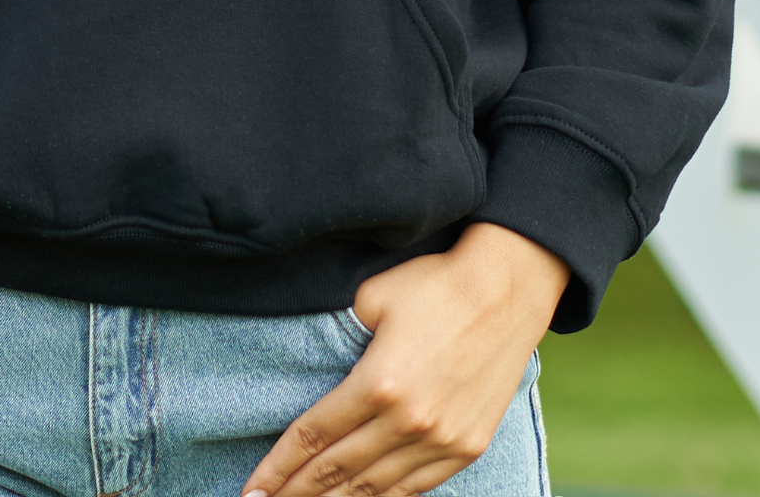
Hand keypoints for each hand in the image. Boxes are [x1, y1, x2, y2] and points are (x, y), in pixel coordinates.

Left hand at [242, 223, 568, 496]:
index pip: (314, 435)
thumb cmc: (434, 284)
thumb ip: (339, 339)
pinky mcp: (466, 447)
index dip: (279, 467)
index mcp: (378, 383)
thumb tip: (316, 363)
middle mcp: (409, 421)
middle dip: (296, 494)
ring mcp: (441, 440)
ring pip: (376, 488)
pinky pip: (416, 488)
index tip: (252, 490)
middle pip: (338, 471)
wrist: (507, 291)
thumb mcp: (372, 298)